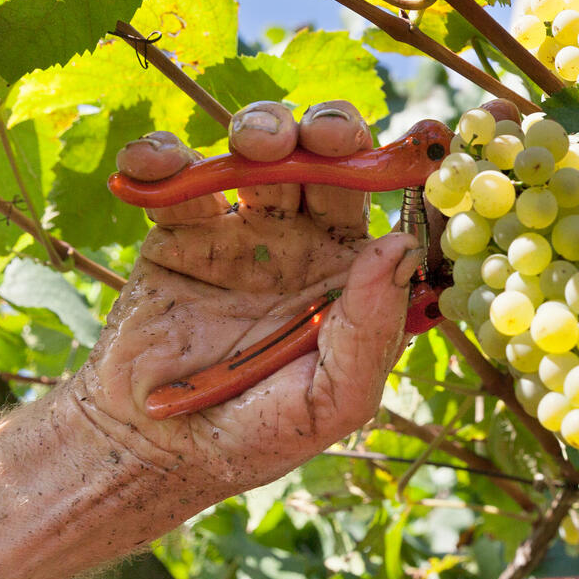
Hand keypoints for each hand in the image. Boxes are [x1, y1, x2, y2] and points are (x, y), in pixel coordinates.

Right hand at [62, 100, 423, 521]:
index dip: (409, 165)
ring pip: (262, 150)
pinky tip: (163, 165)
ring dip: (262, 128)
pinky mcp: (177, 229)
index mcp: (357, 271)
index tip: (421, 139)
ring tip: (253, 146)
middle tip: (324, 136)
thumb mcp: (332, 400)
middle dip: (332, 132)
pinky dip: (165, 155)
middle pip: (331, 158)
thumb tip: (400, 246)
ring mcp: (242, 227)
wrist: (157, 449)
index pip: (396, 206)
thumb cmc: (260, 433)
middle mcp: (308, 238)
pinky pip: (175, 174)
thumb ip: (370, 330)